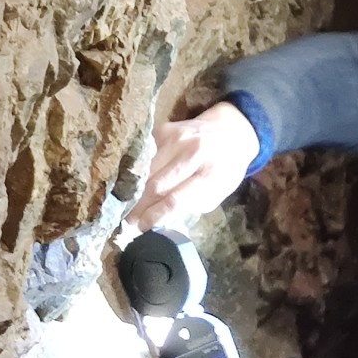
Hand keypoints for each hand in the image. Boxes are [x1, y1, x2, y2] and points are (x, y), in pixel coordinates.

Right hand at [128, 102, 260, 231]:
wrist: (230, 131)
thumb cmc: (224, 169)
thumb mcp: (217, 193)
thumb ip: (189, 206)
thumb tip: (157, 220)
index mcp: (211, 174)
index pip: (175, 199)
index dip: (155, 215)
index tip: (141, 227)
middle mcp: (193, 153)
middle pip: (155, 185)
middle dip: (139, 206)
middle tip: (128, 221)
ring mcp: (176, 138)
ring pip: (145, 170)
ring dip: (134, 190)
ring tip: (128, 205)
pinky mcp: (163, 130)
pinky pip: (144, 155)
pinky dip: (137, 171)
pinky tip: (134, 182)